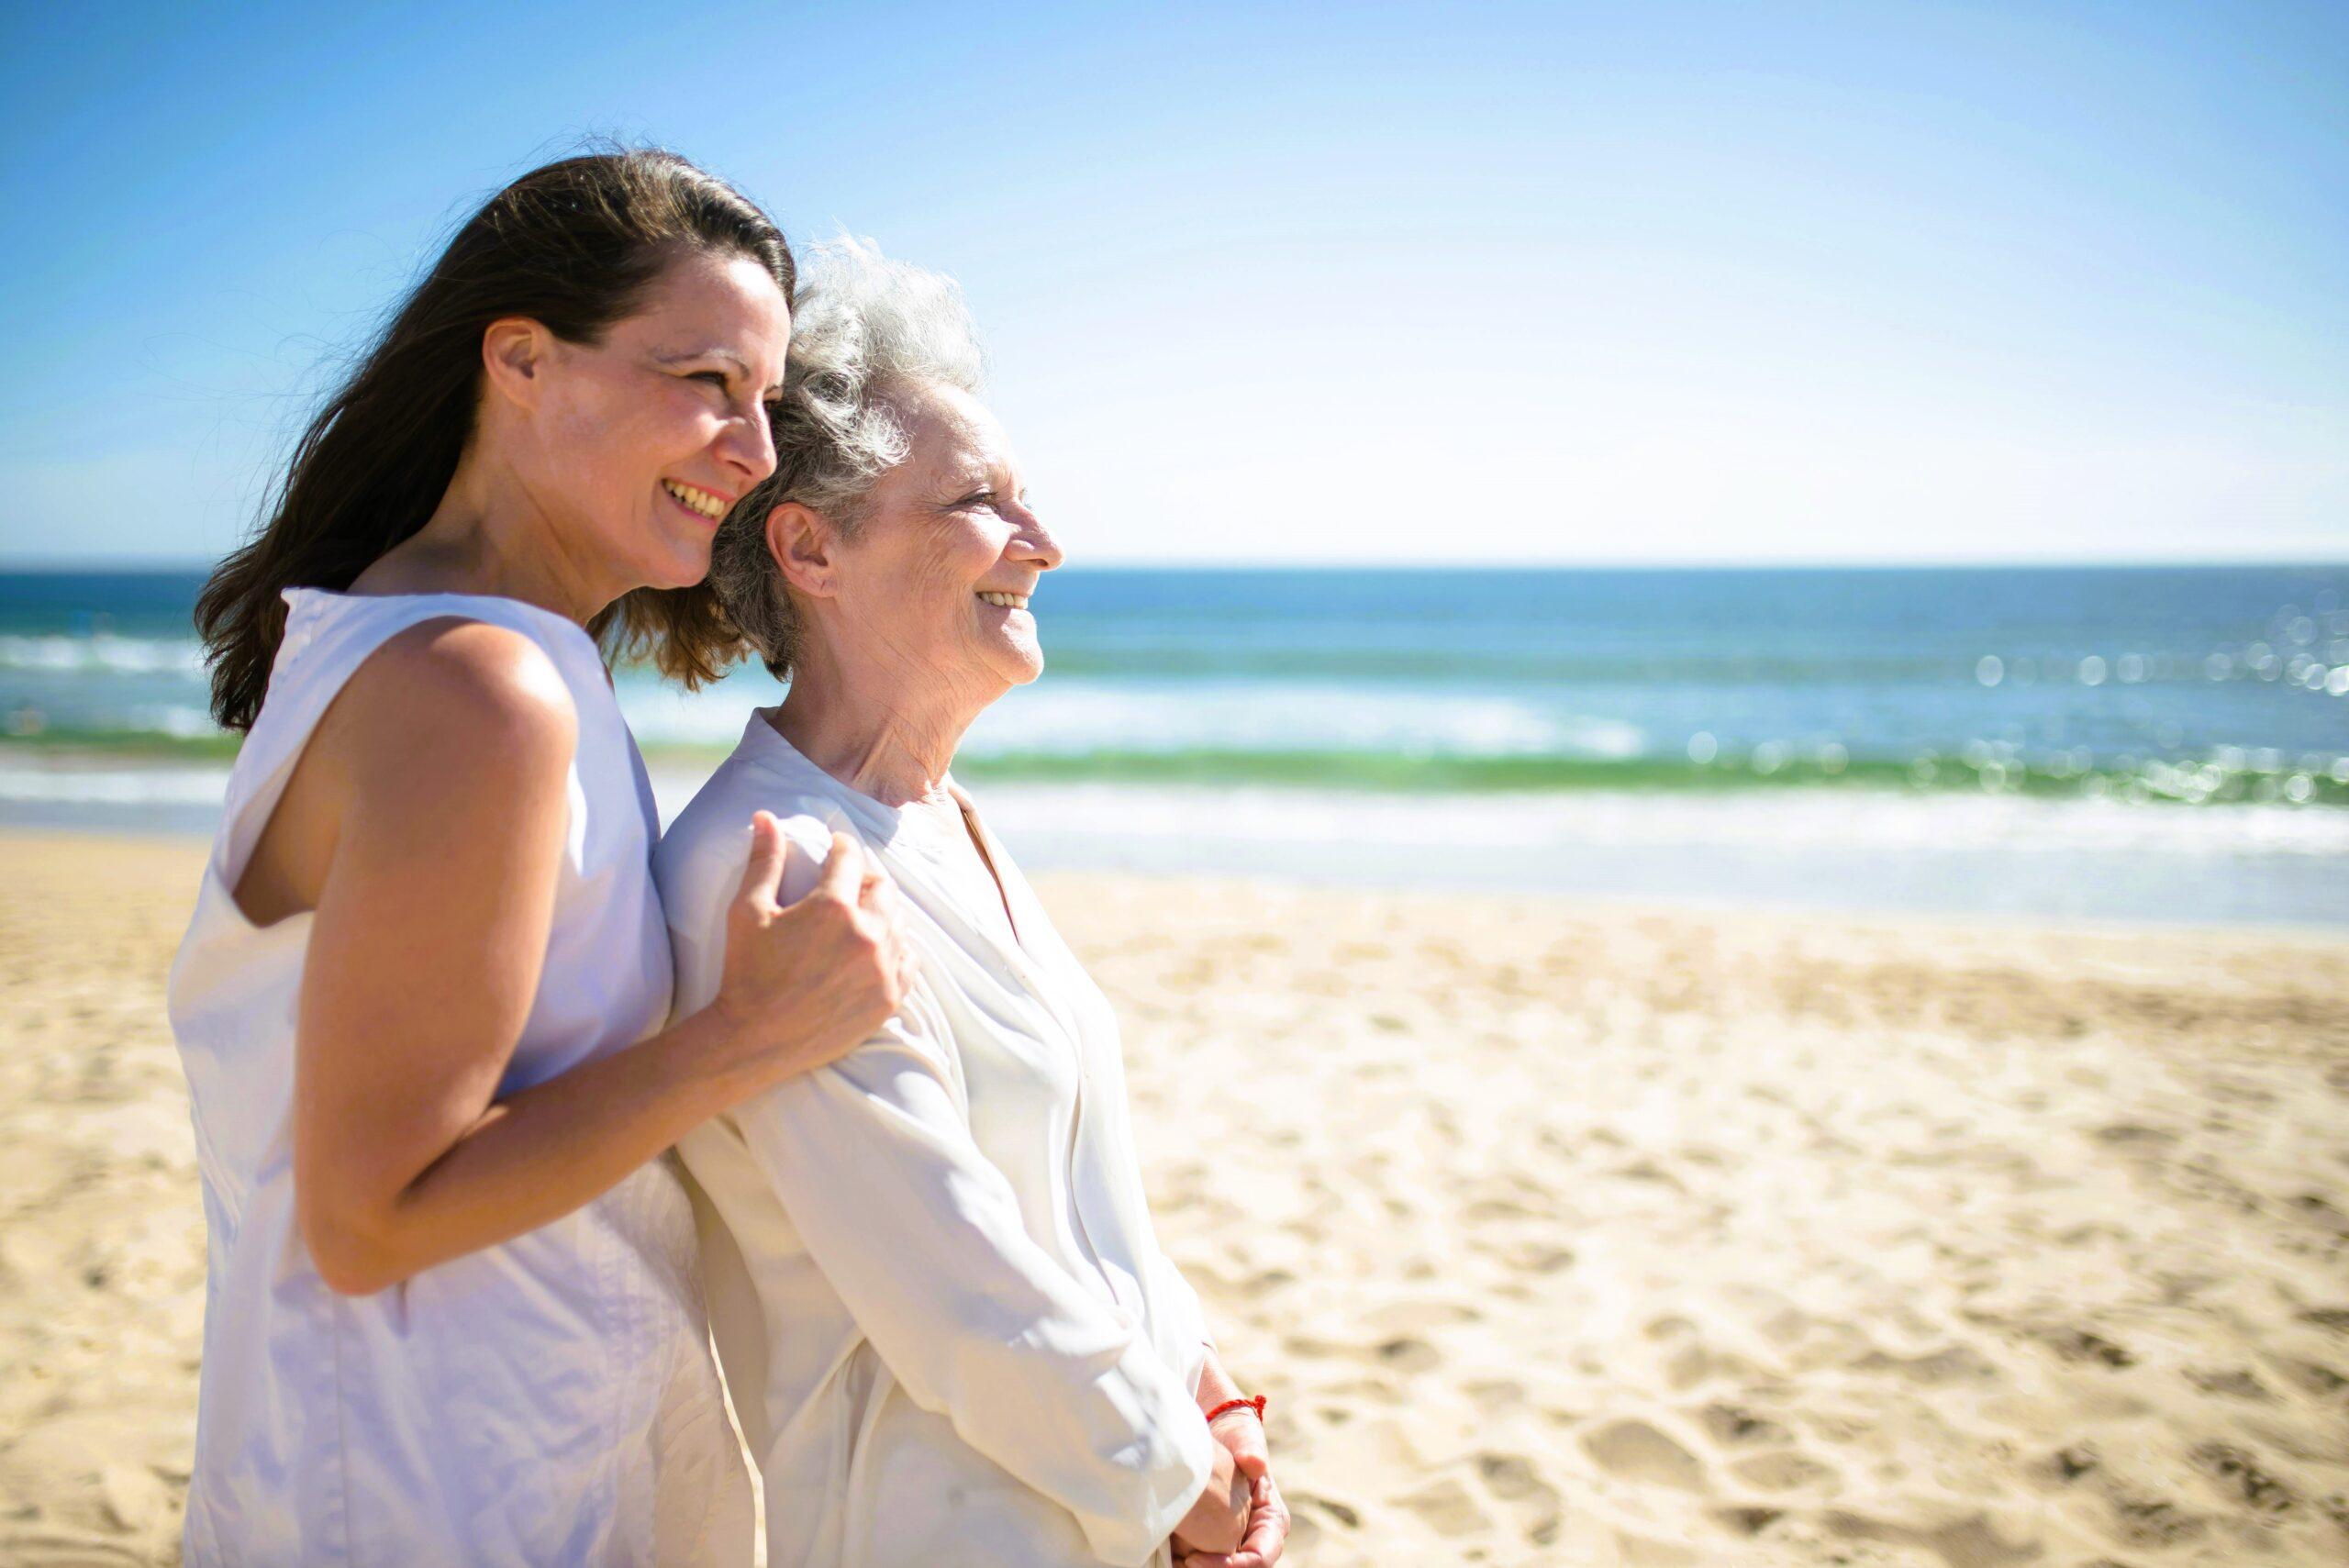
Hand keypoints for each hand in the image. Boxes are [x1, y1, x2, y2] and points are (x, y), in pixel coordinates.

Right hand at [709, 817, 912, 1086]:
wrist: (754, 1040)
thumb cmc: (746, 973)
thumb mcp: (748, 911)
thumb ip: (763, 860)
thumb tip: (764, 817)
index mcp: (832, 907)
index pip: (850, 857)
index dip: (841, 847)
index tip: (835, 848)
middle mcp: (867, 934)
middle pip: (881, 887)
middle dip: (863, 878)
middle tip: (847, 884)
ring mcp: (882, 968)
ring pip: (898, 922)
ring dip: (882, 913)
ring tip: (860, 916)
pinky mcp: (889, 998)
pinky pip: (910, 961)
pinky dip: (897, 950)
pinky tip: (878, 949)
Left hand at [1177, 1411, 1288, 1567]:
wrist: (1222, 1435)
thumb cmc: (1238, 1438)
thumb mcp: (1245, 1440)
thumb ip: (1251, 1450)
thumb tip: (1255, 1463)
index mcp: (1272, 1520)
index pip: (1260, 1557)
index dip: (1234, 1566)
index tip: (1196, 1559)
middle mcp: (1257, 1536)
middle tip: (1182, 1563)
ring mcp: (1238, 1540)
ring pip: (1223, 1567)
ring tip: (1173, 1561)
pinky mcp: (1217, 1540)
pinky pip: (1207, 1560)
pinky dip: (1189, 1562)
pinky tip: (1170, 1556)